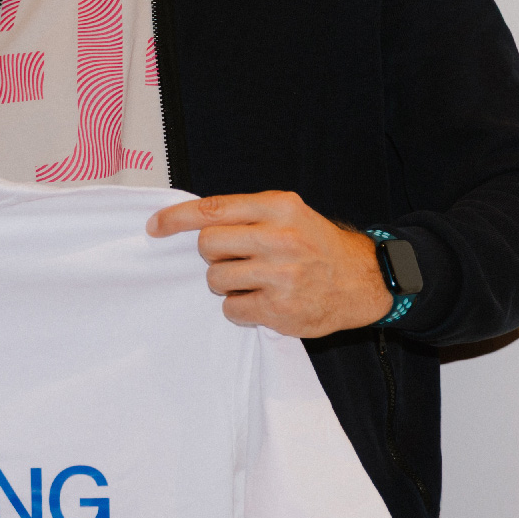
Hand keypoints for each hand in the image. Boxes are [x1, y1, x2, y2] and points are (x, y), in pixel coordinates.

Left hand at [146, 191, 392, 338]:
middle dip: (213, 254)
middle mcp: (279, 238)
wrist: (363, 280)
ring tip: (255, 281)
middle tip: (237, 259)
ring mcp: (279, 276)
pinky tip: (264, 301)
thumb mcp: (289, 214)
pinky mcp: (279, 310)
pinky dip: (240, 307)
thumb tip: (191, 221)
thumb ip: (247, 214)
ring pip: (215, 278)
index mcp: (278, 208)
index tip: (155, 226)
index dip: (176, 218)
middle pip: (208, 244)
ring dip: (226, 283)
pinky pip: (231, 308)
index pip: (212, 209)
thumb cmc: (316, 246)